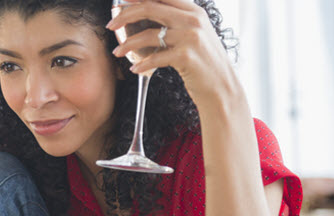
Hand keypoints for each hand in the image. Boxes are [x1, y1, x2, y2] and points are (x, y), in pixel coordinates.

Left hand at [107, 0, 241, 112]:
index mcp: (194, 11)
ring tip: (117, 52)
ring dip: (128, 44)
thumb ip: (177, 21)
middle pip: (150, 8)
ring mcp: (191, 38)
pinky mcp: (186, 57)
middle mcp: (193, 20)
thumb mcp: (195, 34)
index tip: (121, 1)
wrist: (222, 87)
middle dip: (125, 15)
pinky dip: (141, 64)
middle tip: (110, 25)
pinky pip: (154, 57)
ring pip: (148, 34)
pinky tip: (134, 69)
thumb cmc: (204, 63)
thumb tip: (148, 13)